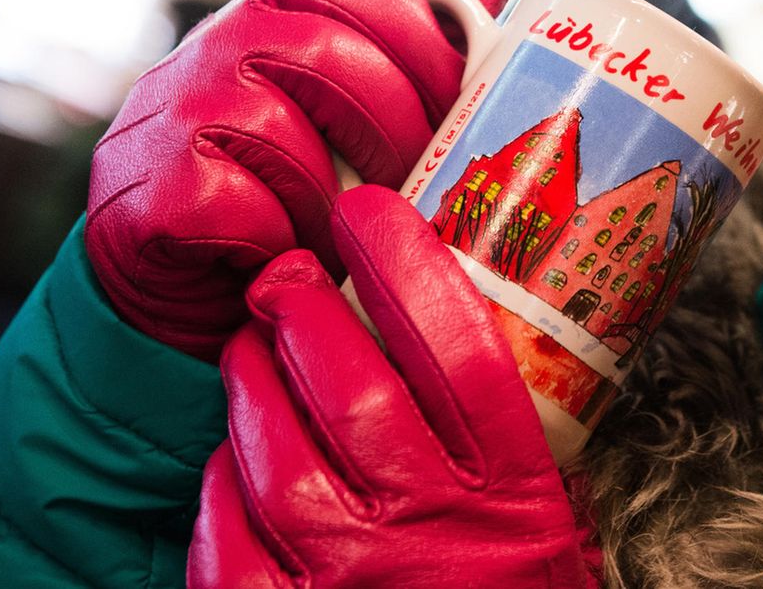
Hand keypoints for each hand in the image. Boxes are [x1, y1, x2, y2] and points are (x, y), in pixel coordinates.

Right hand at [85, 0, 525, 360]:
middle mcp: (222, 40)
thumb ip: (417, 28)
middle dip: (395, 134)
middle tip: (415, 189)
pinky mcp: (153, 189)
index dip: (428, 56)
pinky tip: (289, 258)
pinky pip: (244, 210)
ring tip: (349, 234)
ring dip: (337, 203)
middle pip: (333, 60)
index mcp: (285, 8)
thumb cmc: (300, 177)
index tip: (464, 116)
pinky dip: (284, 244)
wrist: (191, 275)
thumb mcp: (362, 95)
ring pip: (287, 139)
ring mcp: (177, 110)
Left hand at [188, 185, 599, 587]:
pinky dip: (220, 480)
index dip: (405, 259)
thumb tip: (443, 319)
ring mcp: (350, 577)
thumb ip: (501, 436)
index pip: (454, 342)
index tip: (372, 211)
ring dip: (252, 379)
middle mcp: (430, 525)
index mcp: (509, 488)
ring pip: (270, 443)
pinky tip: (237, 461)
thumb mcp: (542, 517)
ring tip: (255, 353)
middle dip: (302, 307)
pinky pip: (224, 525)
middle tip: (288, 279)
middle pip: (348, 377)